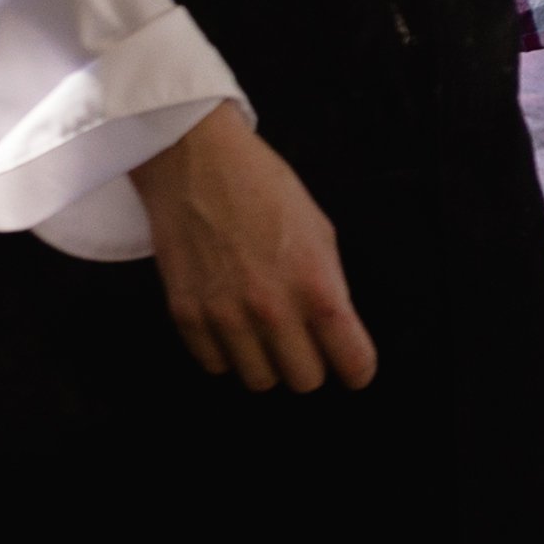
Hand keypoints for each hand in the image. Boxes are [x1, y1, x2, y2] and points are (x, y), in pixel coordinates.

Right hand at [130, 108, 375, 392]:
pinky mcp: (186, 316)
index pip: (353, 364)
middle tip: (304, 340)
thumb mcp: (320, 231)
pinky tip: (230, 323)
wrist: (196, 161)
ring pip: (259, 381)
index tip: (352, 364)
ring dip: (267, 361)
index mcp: (316, 287)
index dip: (357, 368)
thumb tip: (337, 332)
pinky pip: (215, 365)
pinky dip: (226, 352)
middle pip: (305, 381)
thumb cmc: (264, 188)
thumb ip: (331, 287)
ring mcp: (225, 317)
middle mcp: (272, 310)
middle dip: (311, 363)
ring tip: (264, 331)